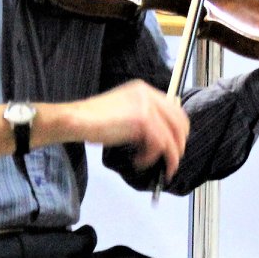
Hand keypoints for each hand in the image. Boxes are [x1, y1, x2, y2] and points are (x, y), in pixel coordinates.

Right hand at [54, 80, 189, 178]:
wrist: (78, 119)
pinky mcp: (142, 119)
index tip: (175, 146)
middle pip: (180, 122)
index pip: (175, 110)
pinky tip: (138, 162)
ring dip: (167, 156)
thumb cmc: (95, 120)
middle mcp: (148, 95)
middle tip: (171, 162)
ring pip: (171, 136)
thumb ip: (143, 117)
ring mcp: (146, 105)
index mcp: (144, 90)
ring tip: (158, 167)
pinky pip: (158, 144)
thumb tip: (159, 137)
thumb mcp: (124, 112)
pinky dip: (150, 157)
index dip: (178, 131)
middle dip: (178, 145)